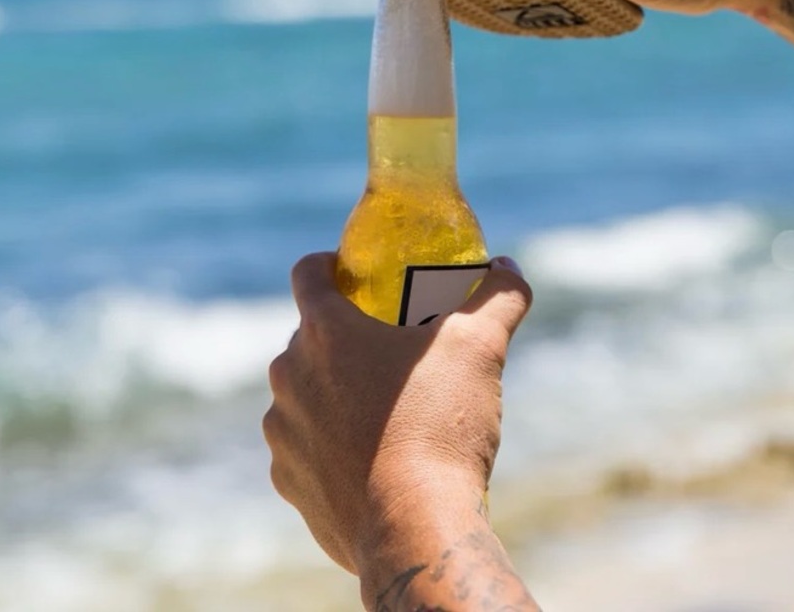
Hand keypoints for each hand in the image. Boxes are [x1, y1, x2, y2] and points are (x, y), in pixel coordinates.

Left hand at [262, 253, 531, 576]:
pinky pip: (304, 447)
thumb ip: (498, 297)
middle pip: (309, 337)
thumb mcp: (481, 347)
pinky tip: (370, 457)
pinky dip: (328, 444)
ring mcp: (283, 431)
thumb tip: (510, 267)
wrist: (415, 529)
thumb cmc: (442, 426)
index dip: (330, 264)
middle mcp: (289, 374)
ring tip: (383, 409)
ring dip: (332, 391)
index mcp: (324, 331)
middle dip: (343, 336)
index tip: (356, 275)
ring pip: (303, 393)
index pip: (308, 273)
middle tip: (389, 347)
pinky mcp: (288, 481)